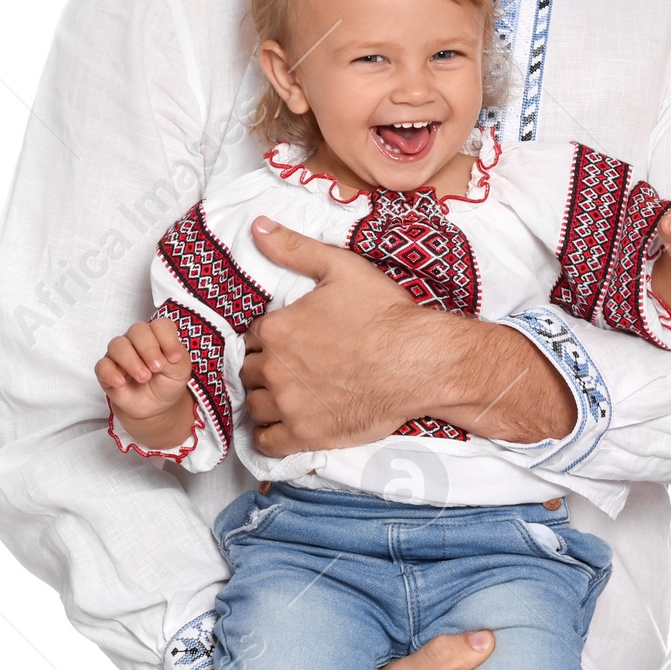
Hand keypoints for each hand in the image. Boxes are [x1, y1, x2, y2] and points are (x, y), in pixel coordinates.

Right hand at [95, 316, 195, 445]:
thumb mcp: (181, 371)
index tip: (175, 358)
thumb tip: (165, 356)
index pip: (160, 325)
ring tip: (144, 377)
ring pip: (117, 345)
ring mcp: (120, 354)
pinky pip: (102, 366)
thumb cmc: (168, 381)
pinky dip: (111, 373)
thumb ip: (175, 360)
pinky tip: (121, 382)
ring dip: (131, 361)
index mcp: (158, 336)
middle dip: (148, 349)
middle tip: (157, 368)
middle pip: (137, 330)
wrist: (156, 405)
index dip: (167, 339)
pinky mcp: (107, 370)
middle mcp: (137, 340)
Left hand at [241, 218, 573, 455]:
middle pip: (250, 372)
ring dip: (266, 400)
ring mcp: (288, 405)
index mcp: (277, 329)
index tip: (288, 341)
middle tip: (292, 367)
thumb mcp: (343, 269)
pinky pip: (267, 443)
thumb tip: (258, 226)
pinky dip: (270, 436)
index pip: (251, 336)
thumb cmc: (385, 315)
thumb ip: (295, 249)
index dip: (269, 338)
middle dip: (266, 368)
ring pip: (255, 406)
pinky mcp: (306, 435)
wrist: (421, 361)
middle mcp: (275, 368)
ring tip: (289, 394)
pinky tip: (285, 425)